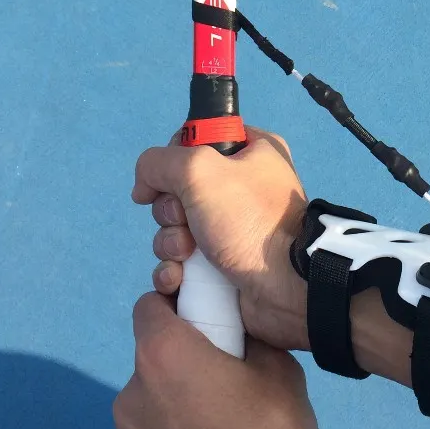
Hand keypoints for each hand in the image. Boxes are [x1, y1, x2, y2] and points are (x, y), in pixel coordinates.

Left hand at [110, 293, 342, 428]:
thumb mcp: (280, 371)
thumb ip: (248, 340)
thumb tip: (237, 335)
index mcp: (164, 356)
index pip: (149, 307)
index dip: (175, 310)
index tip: (202, 329)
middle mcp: (129, 397)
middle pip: (150, 368)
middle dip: (179, 374)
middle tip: (221, 400)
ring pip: (144, 418)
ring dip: (169, 423)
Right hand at [133, 127, 309, 350]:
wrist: (285, 287)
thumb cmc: (248, 217)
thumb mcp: (199, 169)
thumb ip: (159, 162)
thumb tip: (144, 186)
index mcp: (250, 151)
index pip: (194, 142)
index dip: (174, 162)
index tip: (171, 181)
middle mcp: (242, 185)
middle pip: (177, 189)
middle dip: (171, 211)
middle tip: (186, 222)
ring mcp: (232, 228)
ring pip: (175, 227)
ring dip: (169, 242)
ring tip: (187, 255)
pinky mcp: (222, 265)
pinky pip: (181, 261)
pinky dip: (174, 270)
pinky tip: (179, 277)